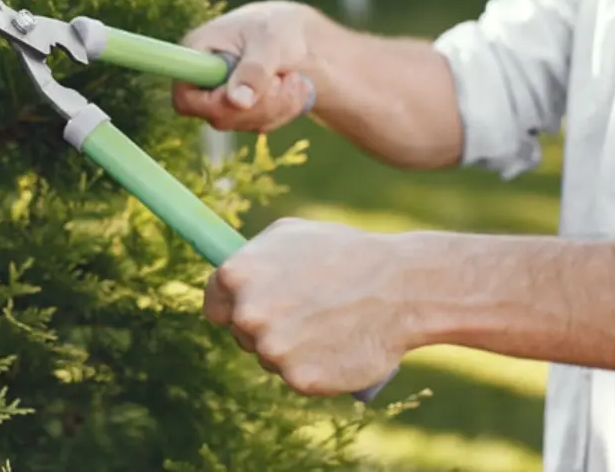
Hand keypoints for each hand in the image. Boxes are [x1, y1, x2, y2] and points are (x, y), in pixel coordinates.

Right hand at [172, 0, 332, 132]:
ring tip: (293, 76)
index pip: (185, 97)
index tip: (245, 92)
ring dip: (279, 104)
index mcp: (197, 54)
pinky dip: (286, 108)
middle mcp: (203, 81)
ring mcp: (221, 100)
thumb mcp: (268, 41)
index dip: (213, 103)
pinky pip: (262, 125)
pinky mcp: (241, 112)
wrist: (294, 34)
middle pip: (219, 116)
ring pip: (245, 123)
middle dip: (260, 102)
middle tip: (282, 78)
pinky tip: (296, 86)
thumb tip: (239, 102)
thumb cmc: (275, 26)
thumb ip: (254, 70)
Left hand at [204, 218, 425, 395]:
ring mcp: (272, 349)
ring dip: (290, 349)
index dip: (233, 307)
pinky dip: (314, 369)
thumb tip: (231, 275)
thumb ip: (252, 256)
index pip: (214, 306)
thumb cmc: (345, 253)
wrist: (400, 287)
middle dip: (265, 326)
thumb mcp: (290, 234)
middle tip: (303, 313)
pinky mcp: (300, 379)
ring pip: (270, 357)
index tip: (253, 308)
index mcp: (236, 275)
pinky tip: (335, 347)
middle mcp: (248, 314)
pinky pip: (297, 377)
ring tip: (326, 325)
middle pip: (241, 333)